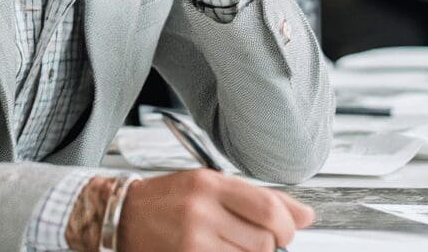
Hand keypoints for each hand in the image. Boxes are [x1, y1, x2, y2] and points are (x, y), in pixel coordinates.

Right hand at [119, 169, 314, 250]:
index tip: (286, 230)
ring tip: (232, 245)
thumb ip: (259, 198)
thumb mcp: (210, 185)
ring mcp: (193, 239)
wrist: (122, 218)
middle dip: (269, 245)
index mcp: (210, 183)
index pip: (268, 207)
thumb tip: (305, 216)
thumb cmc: (167, 200)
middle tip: (256, 240)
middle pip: (263, 240)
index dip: (286, 225)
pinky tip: (221, 250)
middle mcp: (201, 210)